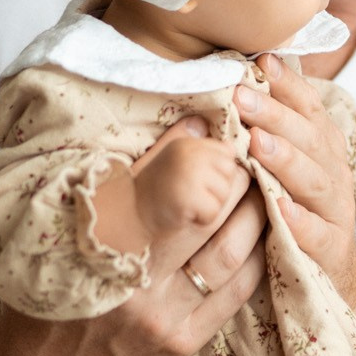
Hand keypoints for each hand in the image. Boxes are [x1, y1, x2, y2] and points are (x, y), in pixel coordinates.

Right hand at [0, 117, 265, 355]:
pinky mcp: (182, 342)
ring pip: (226, 253)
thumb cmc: (54, 292)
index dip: (191, 156)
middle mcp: (129, 279)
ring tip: (263, 188)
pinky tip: (264, 235)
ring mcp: (160, 315)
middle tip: (248, 154)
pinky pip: (234, 293)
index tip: (212, 133)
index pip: (153, 185)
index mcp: (95, 242)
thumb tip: (184, 130)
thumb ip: (123, 183)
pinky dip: (255, 258)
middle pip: (200, 215)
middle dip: (232, 179)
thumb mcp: (69, 233)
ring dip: (252, 215)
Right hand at [131, 125, 245, 237]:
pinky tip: (183, 214)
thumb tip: (220, 135)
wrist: (125, 213)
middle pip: (230, 173)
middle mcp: (189, 153)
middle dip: (217, 188)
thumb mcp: (171, 158)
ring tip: (184, 203)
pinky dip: (202, 219)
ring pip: (225, 194)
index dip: (217, 171)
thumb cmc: (152, 189)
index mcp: (188, 142)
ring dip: (209, 205)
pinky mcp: (187, 198)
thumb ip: (194, 144)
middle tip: (189, 194)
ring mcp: (189, 174)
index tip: (194, 179)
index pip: (227, 152)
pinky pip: (213, 212)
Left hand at [235, 55, 355, 308]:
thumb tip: (234, 82)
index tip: (262, 61)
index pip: (310, 107)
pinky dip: (300, 220)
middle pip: (309, 138)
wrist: (331, 270)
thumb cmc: (296, 207)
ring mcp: (334, 210)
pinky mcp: (330, 247)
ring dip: (287, 159)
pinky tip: (280, 207)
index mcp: (322, 147)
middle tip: (241, 96)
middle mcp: (333, 172)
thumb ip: (270, 130)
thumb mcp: (286, 165)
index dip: (288, 84)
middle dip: (276, 115)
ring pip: (315, 181)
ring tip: (257, 143)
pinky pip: (316, 233)